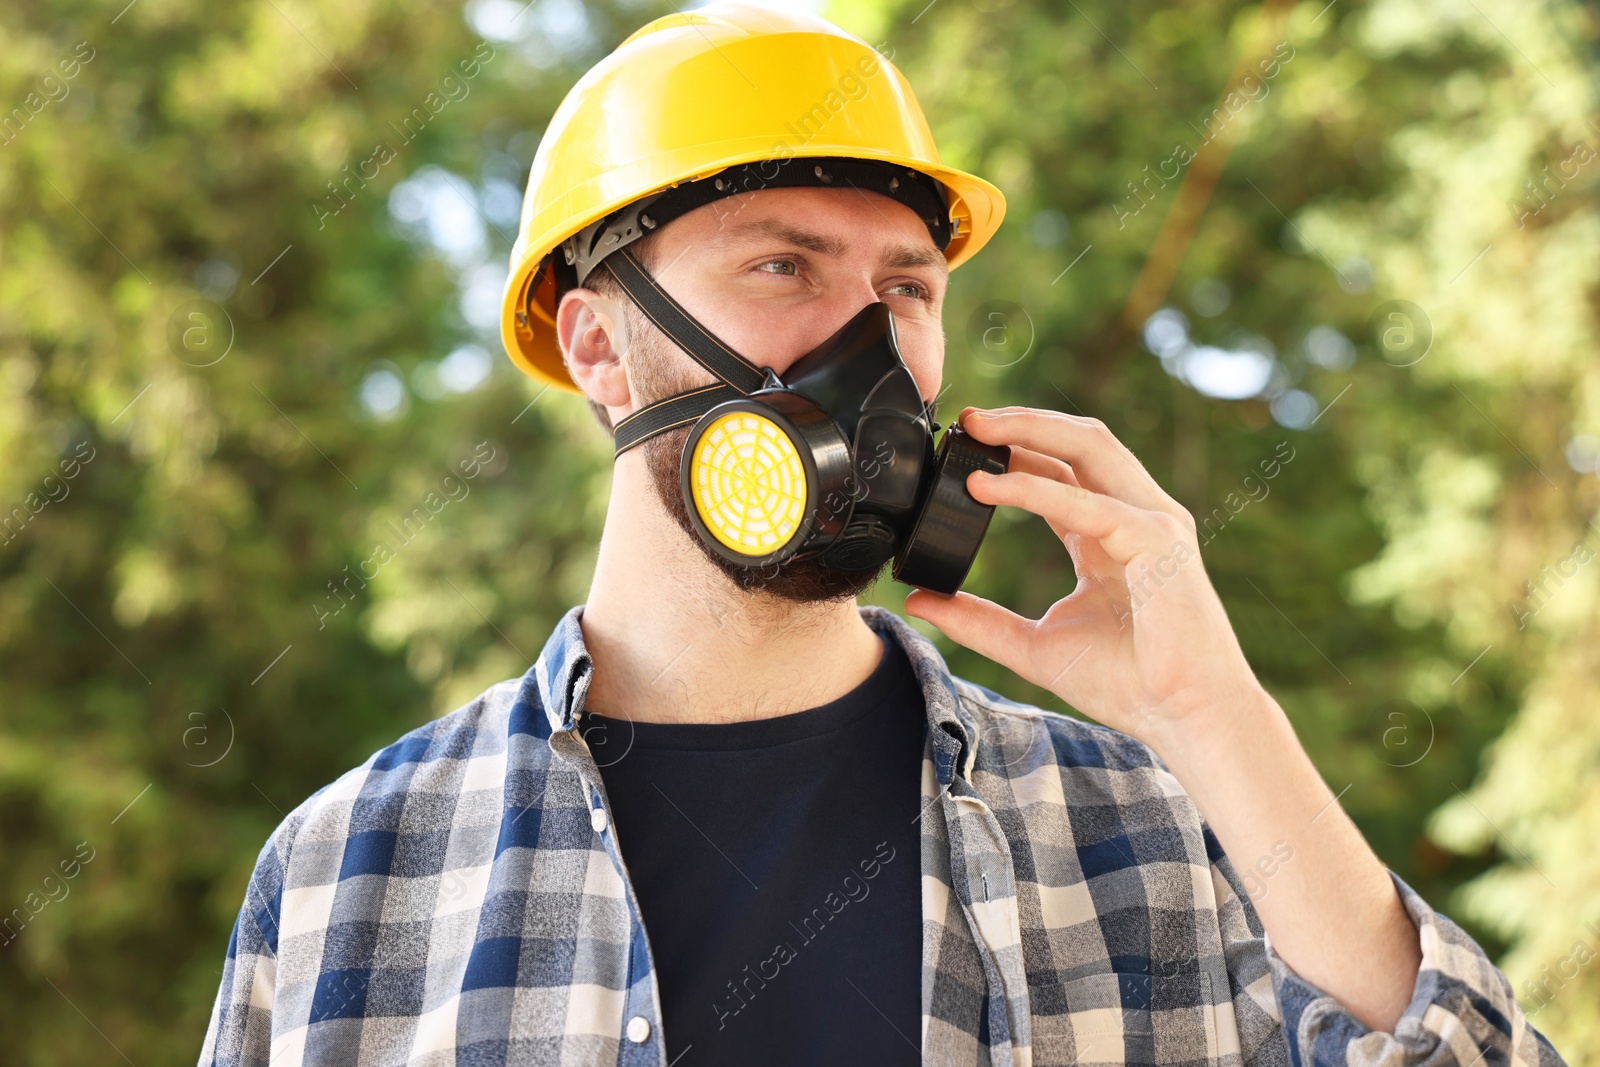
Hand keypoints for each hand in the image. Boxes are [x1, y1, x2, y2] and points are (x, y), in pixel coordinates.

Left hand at [904, 406, 1265, 753]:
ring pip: (1091, 447)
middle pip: (1078, 441)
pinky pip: (1090, 503)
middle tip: (964, 418)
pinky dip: (1036, 490)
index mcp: (1105, 533)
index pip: (1059, 468)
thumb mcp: (1033, 647)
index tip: (958, 444)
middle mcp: (1133, 515)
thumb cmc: (1127, 684)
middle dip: (1021, 421)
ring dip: (1031, 430)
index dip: (1012, 449)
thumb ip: (979, 621)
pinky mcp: (1160, 541)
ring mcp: (1152, 522)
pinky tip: (990, 488)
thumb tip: (918, 600)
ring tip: (977, 428)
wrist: (1185, 719)